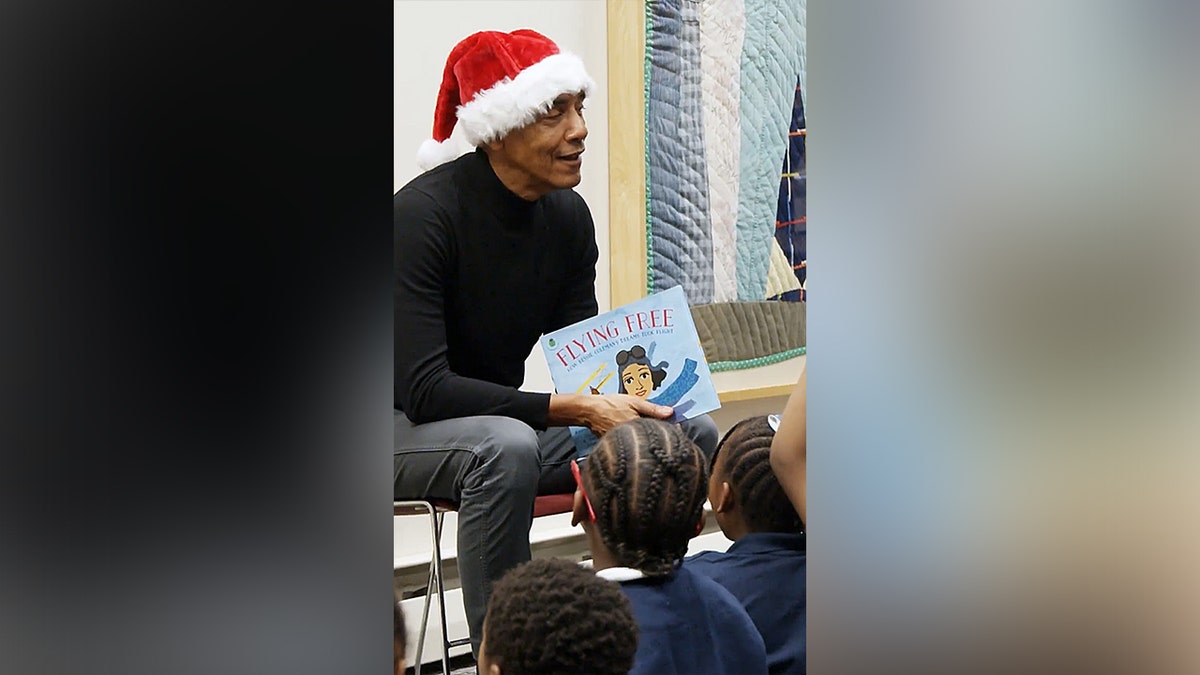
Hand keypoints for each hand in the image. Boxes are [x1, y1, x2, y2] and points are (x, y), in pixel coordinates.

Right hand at [548, 393, 672, 435]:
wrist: (588, 411)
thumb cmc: (610, 404)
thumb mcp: (634, 401)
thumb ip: (652, 408)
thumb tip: (671, 412)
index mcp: (638, 426)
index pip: (659, 430)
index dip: (669, 429)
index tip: (678, 428)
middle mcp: (633, 438)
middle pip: (651, 438)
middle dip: (659, 435)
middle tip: (668, 431)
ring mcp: (625, 442)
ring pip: (642, 442)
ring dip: (648, 438)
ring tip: (653, 434)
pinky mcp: (619, 445)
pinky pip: (633, 443)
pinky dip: (637, 440)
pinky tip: (638, 436)